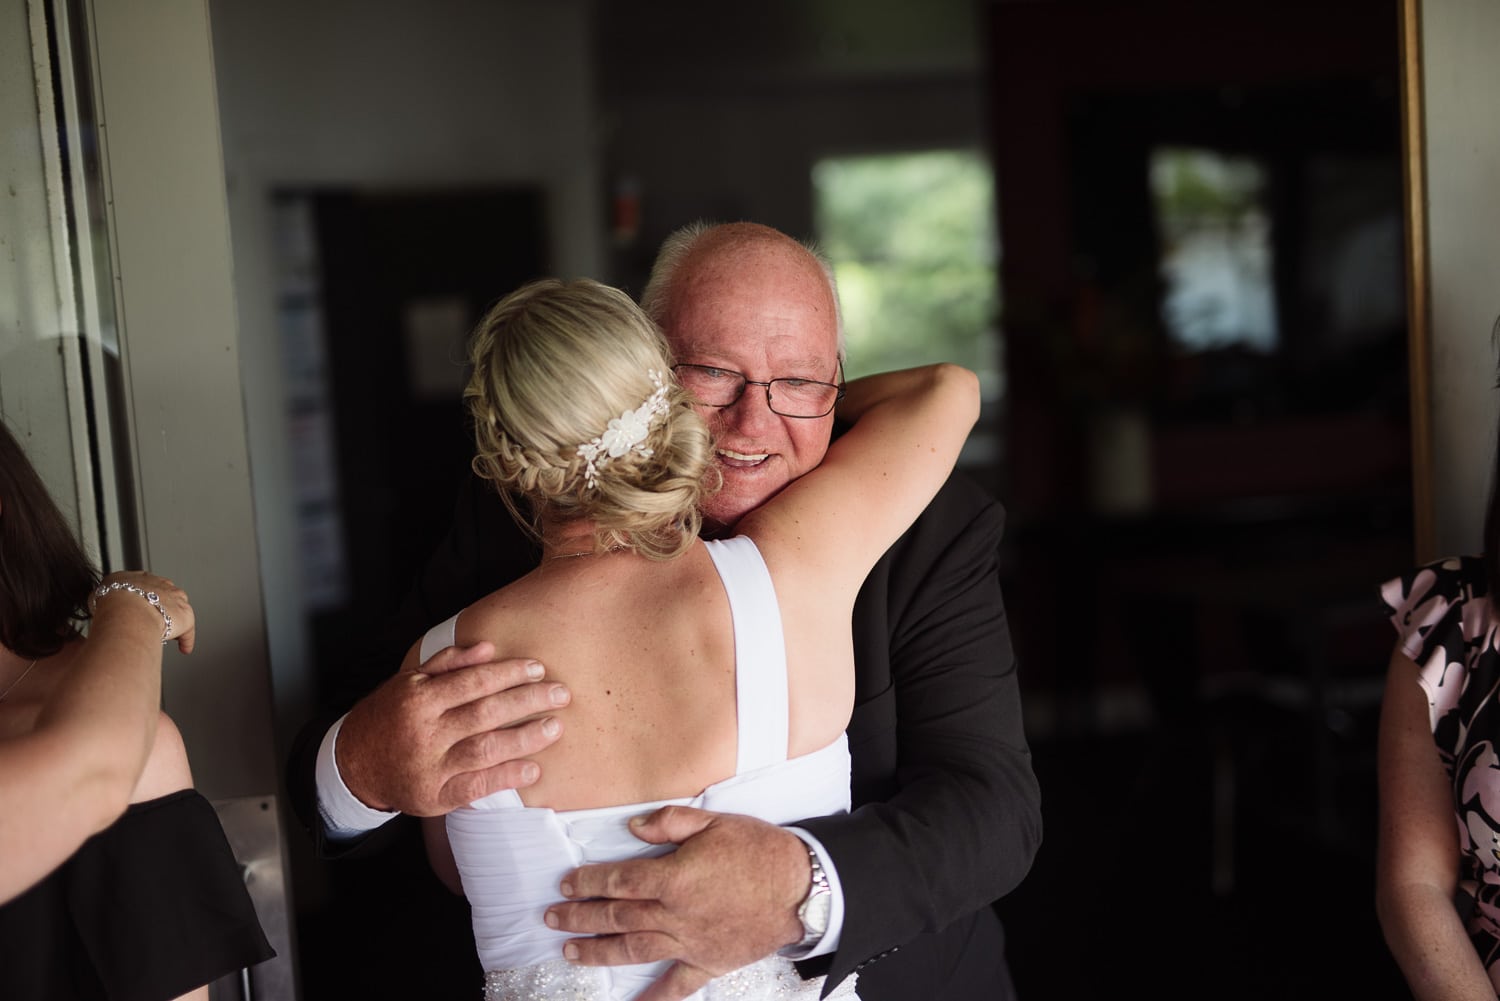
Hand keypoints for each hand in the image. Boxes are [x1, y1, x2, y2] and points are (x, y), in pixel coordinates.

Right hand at [95, 571, 195, 653]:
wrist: (126, 611)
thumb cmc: (109, 605)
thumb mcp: (97, 595)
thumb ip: (102, 599)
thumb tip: (98, 609)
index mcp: (136, 578)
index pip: (143, 584)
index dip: (142, 598)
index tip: (139, 607)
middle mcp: (158, 584)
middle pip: (163, 594)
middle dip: (159, 608)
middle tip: (151, 623)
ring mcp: (173, 598)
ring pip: (177, 608)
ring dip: (173, 621)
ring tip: (166, 635)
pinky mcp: (184, 614)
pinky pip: (188, 628)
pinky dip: (186, 639)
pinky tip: (184, 648)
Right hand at [336, 642, 569, 814]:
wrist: (354, 765)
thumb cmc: (389, 717)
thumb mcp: (409, 682)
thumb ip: (448, 663)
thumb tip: (487, 648)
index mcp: (418, 699)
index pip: (472, 682)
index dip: (509, 674)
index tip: (538, 669)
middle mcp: (424, 732)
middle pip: (485, 713)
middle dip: (528, 700)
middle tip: (561, 694)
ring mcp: (429, 767)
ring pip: (485, 749)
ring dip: (525, 738)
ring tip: (555, 727)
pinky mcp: (435, 797)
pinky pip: (476, 788)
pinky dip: (506, 778)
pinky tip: (533, 770)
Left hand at [546, 806, 810, 1000]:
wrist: (802, 889)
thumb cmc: (758, 851)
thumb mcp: (713, 823)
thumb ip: (669, 823)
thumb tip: (633, 827)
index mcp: (673, 878)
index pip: (618, 880)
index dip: (588, 882)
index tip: (566, 884)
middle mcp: (675, 915)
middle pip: (617, 917)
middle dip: (581, 917)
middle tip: (552, 919)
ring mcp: (690, 943)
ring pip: (634, 949)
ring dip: (599, 951)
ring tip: (571, 952)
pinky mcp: (709, 963)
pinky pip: (677, 985)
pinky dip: (654, 998)